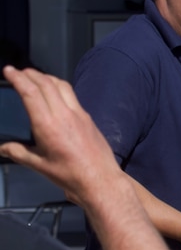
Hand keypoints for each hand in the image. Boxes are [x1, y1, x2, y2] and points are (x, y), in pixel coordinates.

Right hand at [0, 66, 121, 205]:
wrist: (101, 179)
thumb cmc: (69, 175)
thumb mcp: (39, 165)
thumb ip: (18, 152)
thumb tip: (2, 148)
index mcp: (48, 125)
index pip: (31, 93)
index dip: (18, 78)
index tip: (9, 70)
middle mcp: (64, 114)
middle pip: (46, 84)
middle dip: (31, 74)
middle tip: (19, 71)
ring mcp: (79, 114)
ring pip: (62, 86)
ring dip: (46, 77)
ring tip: (35, 76)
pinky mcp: (88, 117)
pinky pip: (72, 95)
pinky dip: (59, 87)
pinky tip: (55, 92)